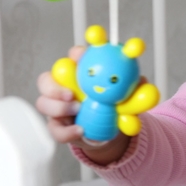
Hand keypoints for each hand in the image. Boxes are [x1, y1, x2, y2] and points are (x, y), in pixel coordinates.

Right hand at [35, 46, 132, 163]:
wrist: (110, 131)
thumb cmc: (116, 106)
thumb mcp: (129, 97)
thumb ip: (134, 89)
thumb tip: (142, 80)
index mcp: (81, 73)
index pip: (74, 57)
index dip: (76, 54)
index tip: (81, 55)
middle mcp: (65, 87)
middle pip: (47, 78)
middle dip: (54, 83)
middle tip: (70, 93)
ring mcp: (57, 107)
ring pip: (43, 102)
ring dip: (58, 107)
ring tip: (76, 110)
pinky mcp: (57, 125)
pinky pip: (54, 129)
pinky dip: (67, 131)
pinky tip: (80, 131)